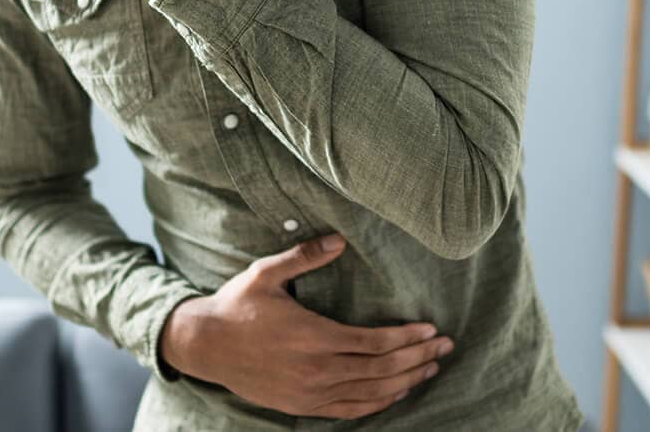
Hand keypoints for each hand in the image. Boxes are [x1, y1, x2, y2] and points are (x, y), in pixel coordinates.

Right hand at [158, 233, 453, 419]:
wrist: (205, 345)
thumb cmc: (237, 305)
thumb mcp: (266, 273)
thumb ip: (304, 256)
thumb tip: (339, 239)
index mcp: (312, 336)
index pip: (374, 343)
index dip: (407, 338)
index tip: (431, 329)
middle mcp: (316, 370)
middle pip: (381, 369)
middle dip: (418, 358)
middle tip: (445, 347)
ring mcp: (310, 393)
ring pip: (370, 393)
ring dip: (405, 381)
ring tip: (430, 369)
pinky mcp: (302, 406)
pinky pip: (350, 411)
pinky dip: (378, 404)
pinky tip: (397, 393)